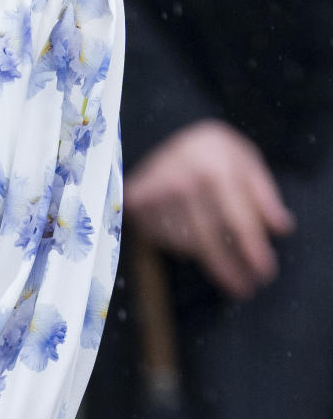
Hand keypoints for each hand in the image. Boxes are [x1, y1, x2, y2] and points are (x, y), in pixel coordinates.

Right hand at [125, 120, 293, 298]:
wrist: (162, 129)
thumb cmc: (210, 149)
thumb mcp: (245, 158)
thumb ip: (264, 193)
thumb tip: (281, 229)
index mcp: (214, 166)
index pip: (238, 220)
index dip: (253, 251)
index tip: (265, 273)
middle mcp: (182, 180)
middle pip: (208, 240)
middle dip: (228, 269)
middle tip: (245, 289)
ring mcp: (155, 193)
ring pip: (186, 243)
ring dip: (208, 256)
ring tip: (222, 255)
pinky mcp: (136, 203)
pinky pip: (164, 238)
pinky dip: (181, 243)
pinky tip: (192, 233)